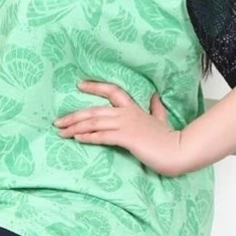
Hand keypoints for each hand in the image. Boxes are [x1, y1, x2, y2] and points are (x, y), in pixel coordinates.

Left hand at [53, 79, 186, 176]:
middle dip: (73, 115)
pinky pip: (103, 136)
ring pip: (94, 123)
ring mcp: (126, 125)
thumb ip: (156, 107)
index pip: (112, 90)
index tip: (79, 84)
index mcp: (133, 108)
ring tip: (61, 132)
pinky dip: (88, 137)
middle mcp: (127, 114)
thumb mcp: (162, 119)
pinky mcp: (127, 138)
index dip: (95, 86)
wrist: (178, 151)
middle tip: (57, 121)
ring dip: (75, 127)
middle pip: (94, 110)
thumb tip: (155, 95)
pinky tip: (77, 138)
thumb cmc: (168, 138)